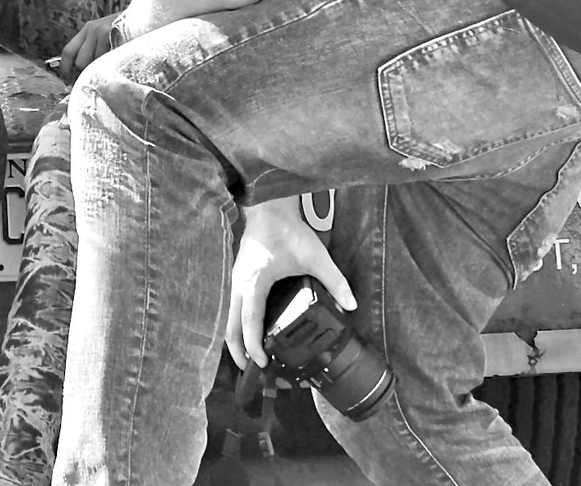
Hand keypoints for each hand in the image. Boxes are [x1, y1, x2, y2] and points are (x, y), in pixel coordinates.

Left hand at [54, 14, 121, 82]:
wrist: (145, 15)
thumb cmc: (126, 30)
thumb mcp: (105, 35)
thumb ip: (92, 49)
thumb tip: (79, 73)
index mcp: (87, 29)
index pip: (68, 51)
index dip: (64, 69)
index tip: (67, 81)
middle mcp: (92, 29)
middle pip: (79, 61)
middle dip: (84, 75)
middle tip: (92, 81)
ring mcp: (103, 31)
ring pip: (93, 63)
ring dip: (100, 72)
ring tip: (110, 71)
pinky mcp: (114, 35)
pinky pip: (107, 60)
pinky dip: (111, 67)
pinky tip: (118, 65)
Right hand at [227, 198, 356, 370]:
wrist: (268, 209)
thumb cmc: (287, 231)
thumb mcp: (315, 256)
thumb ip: (334, 281)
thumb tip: (351, 305)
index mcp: (254, 284)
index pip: (248, 323)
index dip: (253, 347)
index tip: (263, 364)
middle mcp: (239, 285)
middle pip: (230, 327)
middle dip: (239, 352)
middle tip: (254, 371)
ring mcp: (235, 281)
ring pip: (229, 318)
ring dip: (237, 340)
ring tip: (251, 359)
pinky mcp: (238, 278)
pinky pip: (233, 309)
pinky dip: (238, 326)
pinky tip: (252, 333)